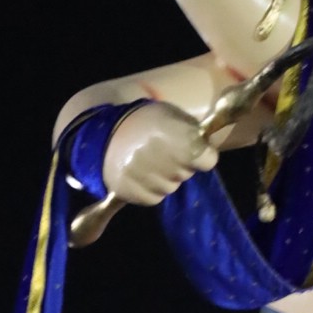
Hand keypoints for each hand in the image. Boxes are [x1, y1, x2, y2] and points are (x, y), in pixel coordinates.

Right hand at [103, 102, 219, 205]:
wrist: (103, 132)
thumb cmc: (144, 120)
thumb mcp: (172, 114)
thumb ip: (194, 129)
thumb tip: (209, 145)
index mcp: (176, 136)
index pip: (208, 160)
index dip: (203, 155)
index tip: (194, 148)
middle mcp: (161, 159)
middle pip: (187, 174)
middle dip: (181, 164)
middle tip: (163, 150)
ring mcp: (144, 177)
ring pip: (171, 187)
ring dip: (164, 177)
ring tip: (149, 160)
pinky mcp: (129, 191)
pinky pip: (153, 198)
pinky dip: (149, 188)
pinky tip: (140, 172)